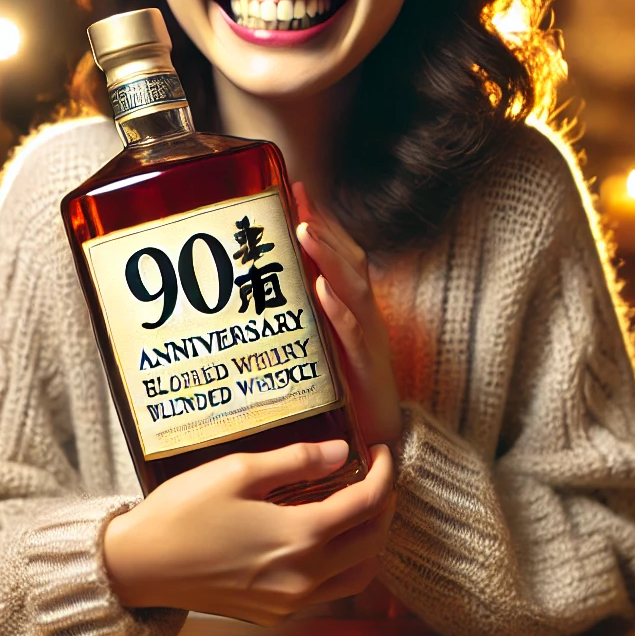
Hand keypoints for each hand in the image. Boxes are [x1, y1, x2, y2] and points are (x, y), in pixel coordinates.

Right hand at [103, 441, 395, 624]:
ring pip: (360, 575)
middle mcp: (304, 576)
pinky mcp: (275, 614)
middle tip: (374, 475)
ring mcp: (291, 602)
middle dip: (383, 504)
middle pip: (373, 541)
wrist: (139, 566)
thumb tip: (342, 452)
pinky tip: (324, 539)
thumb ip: (297, 460)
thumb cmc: (182, 513)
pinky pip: (330, 592)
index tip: (380, 450)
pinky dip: (343, 564)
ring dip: (370, 540)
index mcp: (300, 536)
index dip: (384, 473)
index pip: (368, 504)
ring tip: (357, 508)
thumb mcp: (238, 470)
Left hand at [293, 183, 402, 451]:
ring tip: (305, 232)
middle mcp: (363, 319)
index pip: (339, 254)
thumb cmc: (342, 399)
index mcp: (351, 310)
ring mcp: (368, 342)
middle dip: (322, 228)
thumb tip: (255, 296)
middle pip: (348, 262)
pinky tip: (321, 292)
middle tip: (296, 200)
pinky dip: (339, 311)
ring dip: (329, 258)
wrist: (379, 446)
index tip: (294, 189)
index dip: (320, 220)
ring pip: (352, 290)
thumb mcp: (315, 352)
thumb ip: (296, 321)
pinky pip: (354, 336)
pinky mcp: (367, 371)